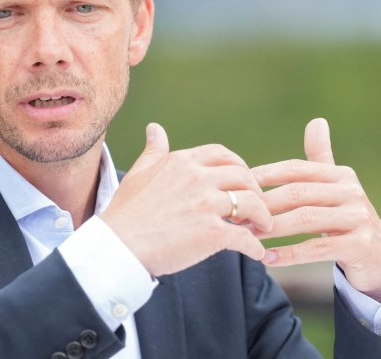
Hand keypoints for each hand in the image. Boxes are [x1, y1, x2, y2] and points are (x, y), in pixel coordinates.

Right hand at [101, 123, 272, 276]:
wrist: (118, 247)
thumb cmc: (126, 212)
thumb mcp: (139, 173)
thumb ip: (154, 150)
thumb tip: (155, 128)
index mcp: (182, 162)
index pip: (223, 155)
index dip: (238, 167)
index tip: (241, 182)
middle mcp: (198, 178)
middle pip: (243, 176)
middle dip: (255, 191)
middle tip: (256, 206)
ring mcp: (207, 204)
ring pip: (252, 203)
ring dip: (262, 216)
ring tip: (261, 227)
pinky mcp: (212, 233)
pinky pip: (246, 237)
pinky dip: (255, 247)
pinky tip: (256, 252)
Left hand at [253, 118, 380, 302]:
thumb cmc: (349, 222)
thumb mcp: (337, 190)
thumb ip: (322, 159)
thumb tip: (317, 121)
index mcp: (341, 175)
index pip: (295, 169)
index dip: (264, 175)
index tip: (237, 186)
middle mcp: (352, 191)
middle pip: (296, 193)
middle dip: (262, 204)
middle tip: (236, 216)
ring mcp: (359, 217)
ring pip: (304, 219)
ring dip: (271, 229)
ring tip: (247, 236)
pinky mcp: (361, 244)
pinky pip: (316, 248)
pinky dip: (289, 254)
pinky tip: (267, 258)